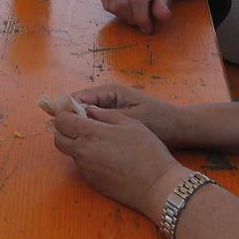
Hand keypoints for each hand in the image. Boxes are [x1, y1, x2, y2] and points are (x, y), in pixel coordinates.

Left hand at [50, 105, 185, 216]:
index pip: (61, 121)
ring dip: (77, 145)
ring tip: (99, 142)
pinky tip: (107, 158)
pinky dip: (88, 159)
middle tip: (82, 126)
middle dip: (66, 131)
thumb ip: (107, 115)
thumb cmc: (148, 151)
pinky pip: (82, 167)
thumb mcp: (131, 124)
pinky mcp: (92, 183)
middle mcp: (83, 152)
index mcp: (91, 133)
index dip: (67, 114)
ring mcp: (86, 169)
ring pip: (70, 153)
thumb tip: (90, 111)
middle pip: (58, 139)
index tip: (77, 113)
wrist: (157, 186)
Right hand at [71, 82, 187, 145]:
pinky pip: (96, 123)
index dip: (66, 110)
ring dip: (81, 127)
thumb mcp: (132, 119)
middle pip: (79, 106)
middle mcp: (108, 97)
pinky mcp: (115, 119)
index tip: (57, 125)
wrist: (180, 128)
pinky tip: (90, 145)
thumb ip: (106, 116)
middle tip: (65, 137)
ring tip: (76, 143)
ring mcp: (111, 108)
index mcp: (111, 92)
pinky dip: (91, 132)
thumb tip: (81, 117)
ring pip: (86, 117)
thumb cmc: (159, 121)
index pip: (79, 97)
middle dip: (71, 120)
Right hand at [99, 0, 175, 32]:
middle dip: (132, 19)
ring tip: (134, 14)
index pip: (137, 0)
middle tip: (141, 22)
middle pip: (122, 3)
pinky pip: (106, 4)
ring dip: (123, 16)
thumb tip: (164, 15)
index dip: (141, 18)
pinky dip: (115, 11)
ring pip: (112, 5)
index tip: (147, 29)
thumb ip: (163, 5)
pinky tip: (125, 8)